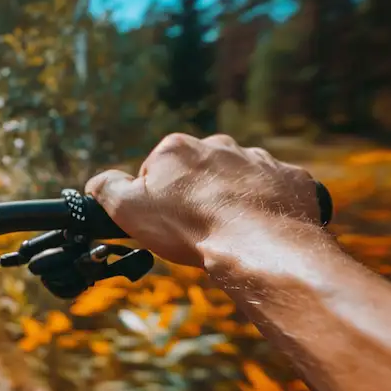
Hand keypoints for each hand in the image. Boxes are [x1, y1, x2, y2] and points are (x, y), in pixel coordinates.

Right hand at [85, 133, 322, 267]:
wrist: (259, 245)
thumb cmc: (189, 227)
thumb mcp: (127, 210)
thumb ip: (105, 188)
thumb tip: (98, 182)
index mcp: (177, 148)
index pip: (155, 171)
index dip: (155, 201)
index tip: (162, 223)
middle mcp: (219, 145)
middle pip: (197, 172)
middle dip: (195, 196)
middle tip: (194, 230)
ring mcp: (260, 160)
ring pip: (238, 179)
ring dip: (232, 200)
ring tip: (230, 233)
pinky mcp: (292, 179)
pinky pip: (276, 190)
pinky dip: (268, 206)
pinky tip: (261, 228)